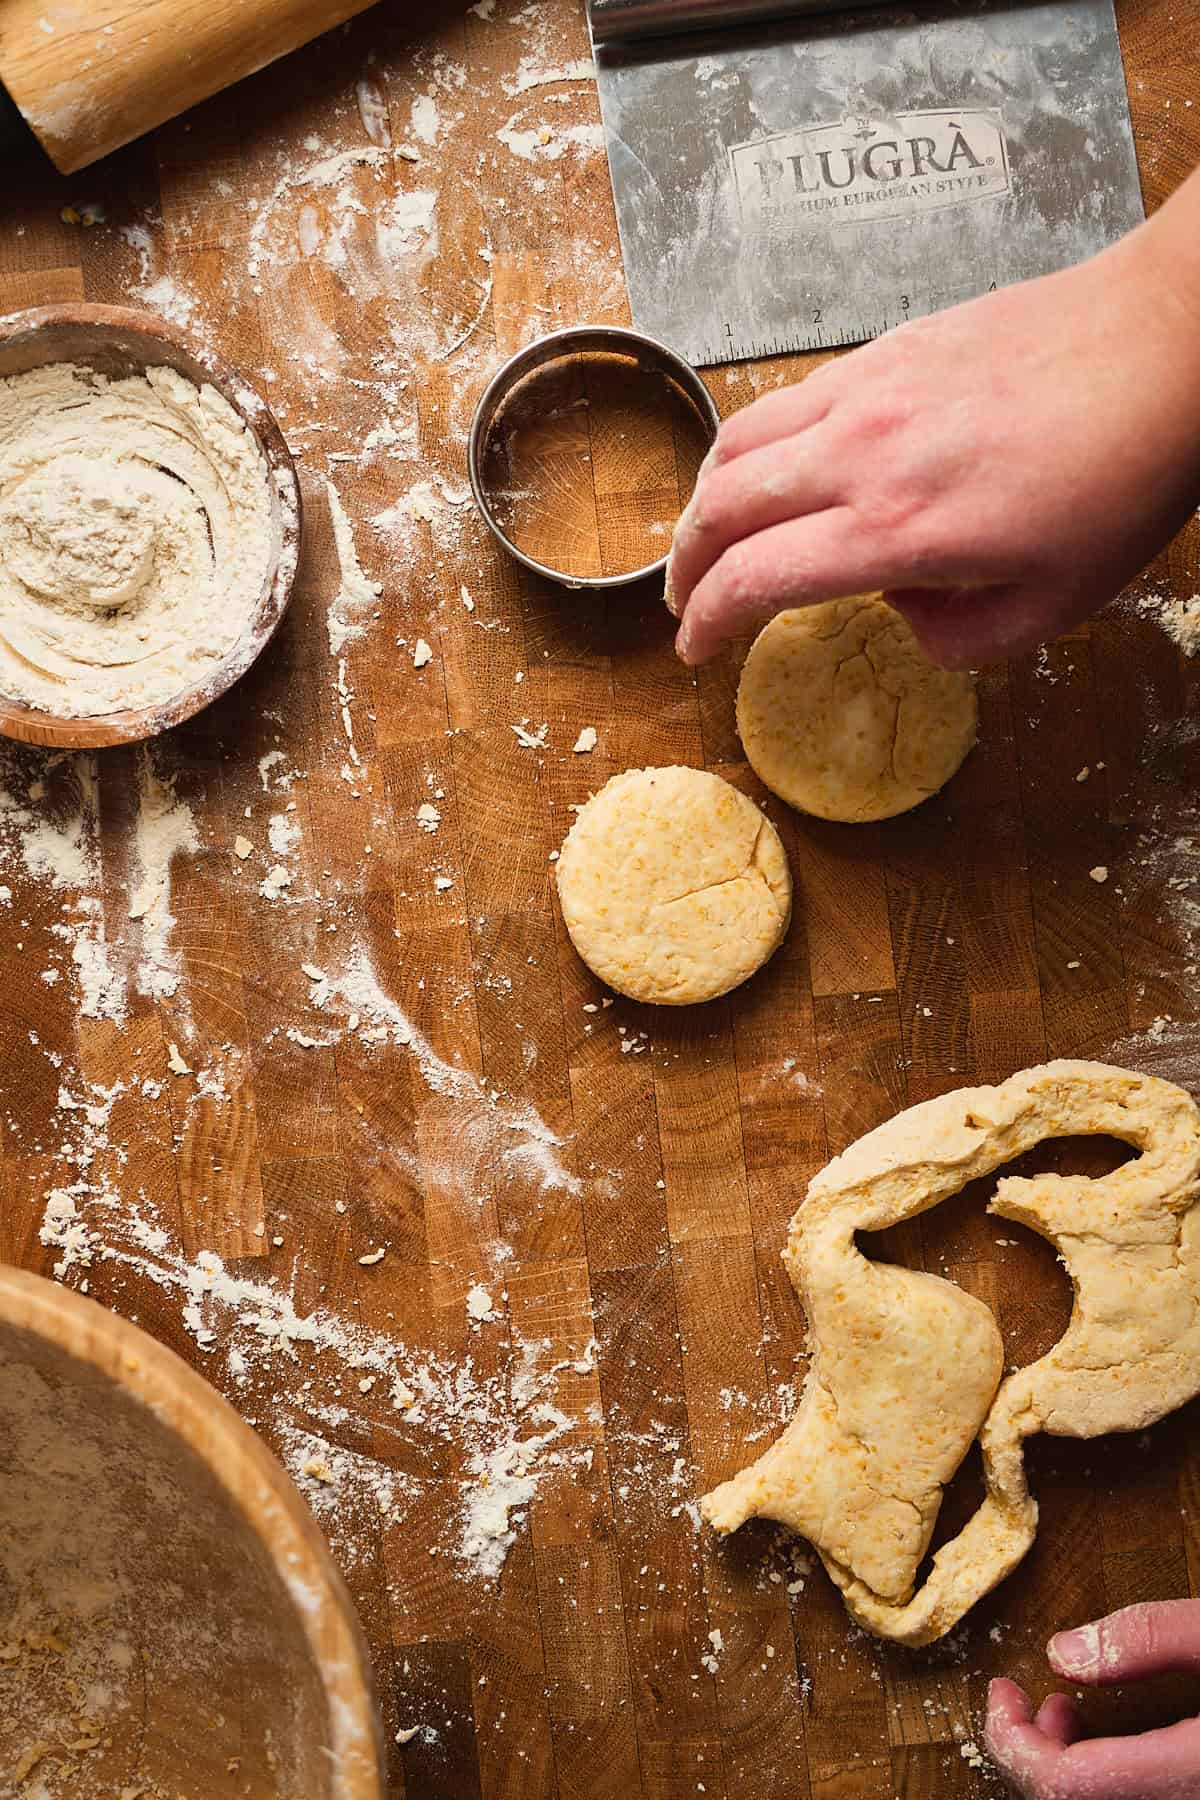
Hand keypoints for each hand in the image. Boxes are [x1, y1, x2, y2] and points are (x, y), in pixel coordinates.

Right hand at [667, 170, 1199, 669]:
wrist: (1163, 344)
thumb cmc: (1121, 470)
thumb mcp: (1051, 604)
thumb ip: (957, 640)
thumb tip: (903, 616)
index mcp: (897, 527)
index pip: (755, 579)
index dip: (708, 622)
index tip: (696, 649)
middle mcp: (862, 452)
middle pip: (722, 507)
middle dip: (683, 567)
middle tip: (680, 602)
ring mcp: (868, 390)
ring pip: (738, 443)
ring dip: (705, 500)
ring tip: (706, 538)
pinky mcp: (886, 350)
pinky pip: (786, 401)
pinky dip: (753, 446)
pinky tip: (771, 470)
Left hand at [985, 1600, 1199, 1797]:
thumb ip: (1145, 1639)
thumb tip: (1063, 1651)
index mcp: (1189, 1770)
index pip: (1069, 1782)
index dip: (1015, 1739)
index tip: (1001, 1692)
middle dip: (1031, 1748)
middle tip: (1020, 1699)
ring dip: (1064, 1762)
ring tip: (1061, 1708)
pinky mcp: (1193, 1795)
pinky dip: (1097, 1774)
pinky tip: (1102, 1738)